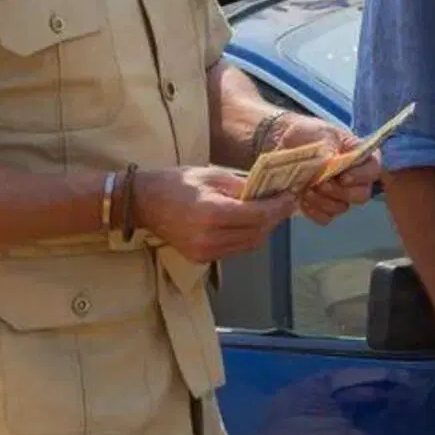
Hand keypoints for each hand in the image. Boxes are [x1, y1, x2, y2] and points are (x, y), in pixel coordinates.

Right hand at [131, 165, 295, 262]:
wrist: (143, 203)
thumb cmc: (177, 182)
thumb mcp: (212, 175)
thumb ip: (242, 186)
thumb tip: (271, 191)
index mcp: (212, 213)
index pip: (258, 215)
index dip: (278, 208)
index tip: (291, 197)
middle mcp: (210, 238)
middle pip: (257, 233)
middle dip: (274, 219)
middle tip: (283, 203)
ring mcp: (204, 252)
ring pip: (249, 245)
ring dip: (262, 230)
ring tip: (268, 212)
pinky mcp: (201, 259)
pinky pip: (234, 250)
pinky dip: (246, 237)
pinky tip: (247, 222)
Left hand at [278, 115, 380, 223]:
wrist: (286, 141)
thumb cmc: (309, 134)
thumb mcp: (322, 134)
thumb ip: (332, 150)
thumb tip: (332, 165)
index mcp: (360, 157)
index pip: (374, 170)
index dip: (361, 176)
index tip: (342, 176)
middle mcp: (355, 179)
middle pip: (361, 195)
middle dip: (340, 192)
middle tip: (321, 183)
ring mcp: (339, 194)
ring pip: (342, 207)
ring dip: (324, 201)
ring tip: (307, 189)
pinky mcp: (322, 205)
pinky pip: (325, 217)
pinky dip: (314, 210)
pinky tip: (302, 199)